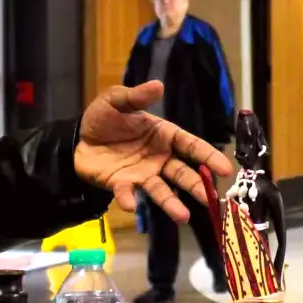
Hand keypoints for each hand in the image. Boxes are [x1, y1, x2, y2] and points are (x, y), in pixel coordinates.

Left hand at [73, 81, 235, 222]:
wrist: (76, 139)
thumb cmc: (103, 119)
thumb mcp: (117, 101)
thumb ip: (137, 97)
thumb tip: (158, 85)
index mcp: (164, 136)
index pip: (191, 146)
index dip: (208, 157)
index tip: (225, 169)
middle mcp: (159, 158)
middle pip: (182, 173)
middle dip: (197, 186)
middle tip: (211, 199)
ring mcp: (142, 174)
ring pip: (162, 190)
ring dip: (171, 204)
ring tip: (183, 217)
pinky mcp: (122, 185)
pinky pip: (127, 193)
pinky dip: (129, 200)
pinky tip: (131, 206)